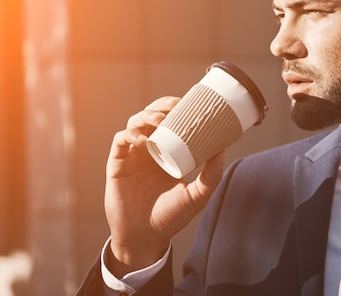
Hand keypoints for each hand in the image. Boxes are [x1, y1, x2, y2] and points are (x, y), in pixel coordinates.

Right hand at [104, 96, 224, 276]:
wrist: (145, 239)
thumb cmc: (170, 217)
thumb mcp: (196, 196)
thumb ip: (211, 176)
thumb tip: (223, 150)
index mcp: (166, 152)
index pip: (169, 122)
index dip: (175, 108)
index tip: (188, 102)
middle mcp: (148, 150)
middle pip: (150, 116)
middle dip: (160, 106)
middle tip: (173, 106)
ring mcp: (132, 156)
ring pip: (134, 123)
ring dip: (146, 116)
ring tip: (159, 119)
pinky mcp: (117, 164)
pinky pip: (120, 141)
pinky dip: (130, 134)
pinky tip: (143, 140)